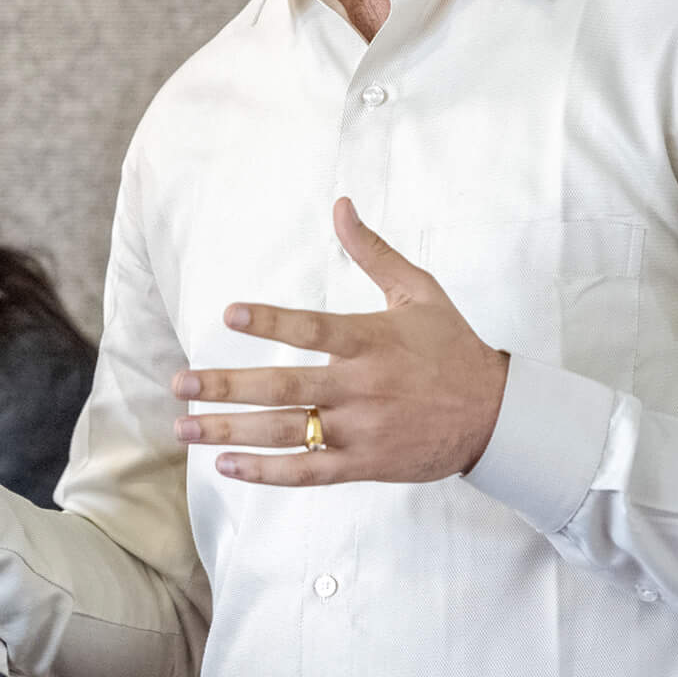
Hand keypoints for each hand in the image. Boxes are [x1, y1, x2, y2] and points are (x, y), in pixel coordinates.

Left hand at [171, 198, 509, 485]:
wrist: (497, 417)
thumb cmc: (452, 347)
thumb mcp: (418, 291)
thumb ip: (372, 251)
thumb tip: (340, 204)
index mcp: (372, 340)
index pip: (313, 328)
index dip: (271, 322)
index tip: (229, 314)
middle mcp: (362, 386)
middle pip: (285, 387)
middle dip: (227, 387)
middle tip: (180, 384)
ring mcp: (362, 429)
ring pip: (287, 432)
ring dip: (232, 431)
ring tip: (186, 426)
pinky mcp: (364, 464)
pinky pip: (308, 471)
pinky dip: (267, 472)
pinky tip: (227, 466)